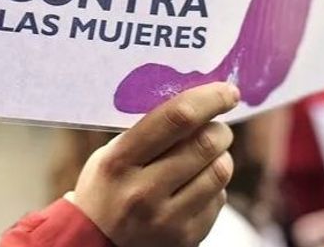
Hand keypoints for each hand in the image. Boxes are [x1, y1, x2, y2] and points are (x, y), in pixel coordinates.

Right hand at [70, 83, 239, 246]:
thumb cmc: (107, 187)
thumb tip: (197, 102)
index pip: (175, 118)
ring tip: (207, 155)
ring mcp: (166, 220)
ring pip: (220, 171)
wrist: (95, 243)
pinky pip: (219, 198)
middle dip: (220, 129)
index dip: (209, 99)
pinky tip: (196, 185)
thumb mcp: (112, 154)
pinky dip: (214, 185)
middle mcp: (143, 192)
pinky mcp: (185, 238)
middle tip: (216, 127)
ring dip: (221, 156)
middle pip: (206, 144)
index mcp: (120, 161)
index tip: (228, 91)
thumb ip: (149, 131)